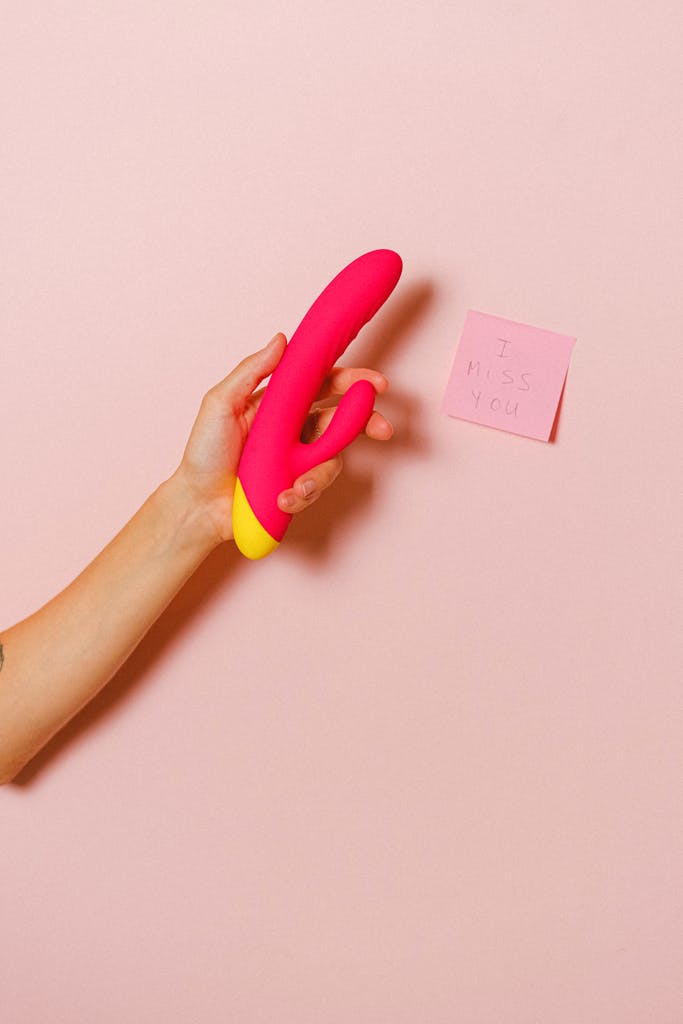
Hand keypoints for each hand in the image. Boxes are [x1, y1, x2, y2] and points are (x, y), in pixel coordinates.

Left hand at [173, 333, 393, 545]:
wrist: (198, 502)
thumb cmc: (205, 452)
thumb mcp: (221, 403)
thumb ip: (252, 370)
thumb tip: (282, 339)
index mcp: (280, 403)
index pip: (323, 384)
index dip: (351, 381)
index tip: (376, 383)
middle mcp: (294, 429)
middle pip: (342, 419)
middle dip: (367, 422)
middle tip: (383, 428)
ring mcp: (298, 460)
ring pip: (333, 458)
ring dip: (320, 473)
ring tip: (297, 487)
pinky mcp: (297, 487)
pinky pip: (316, 487)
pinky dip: (303, 493)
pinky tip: (283, 498)